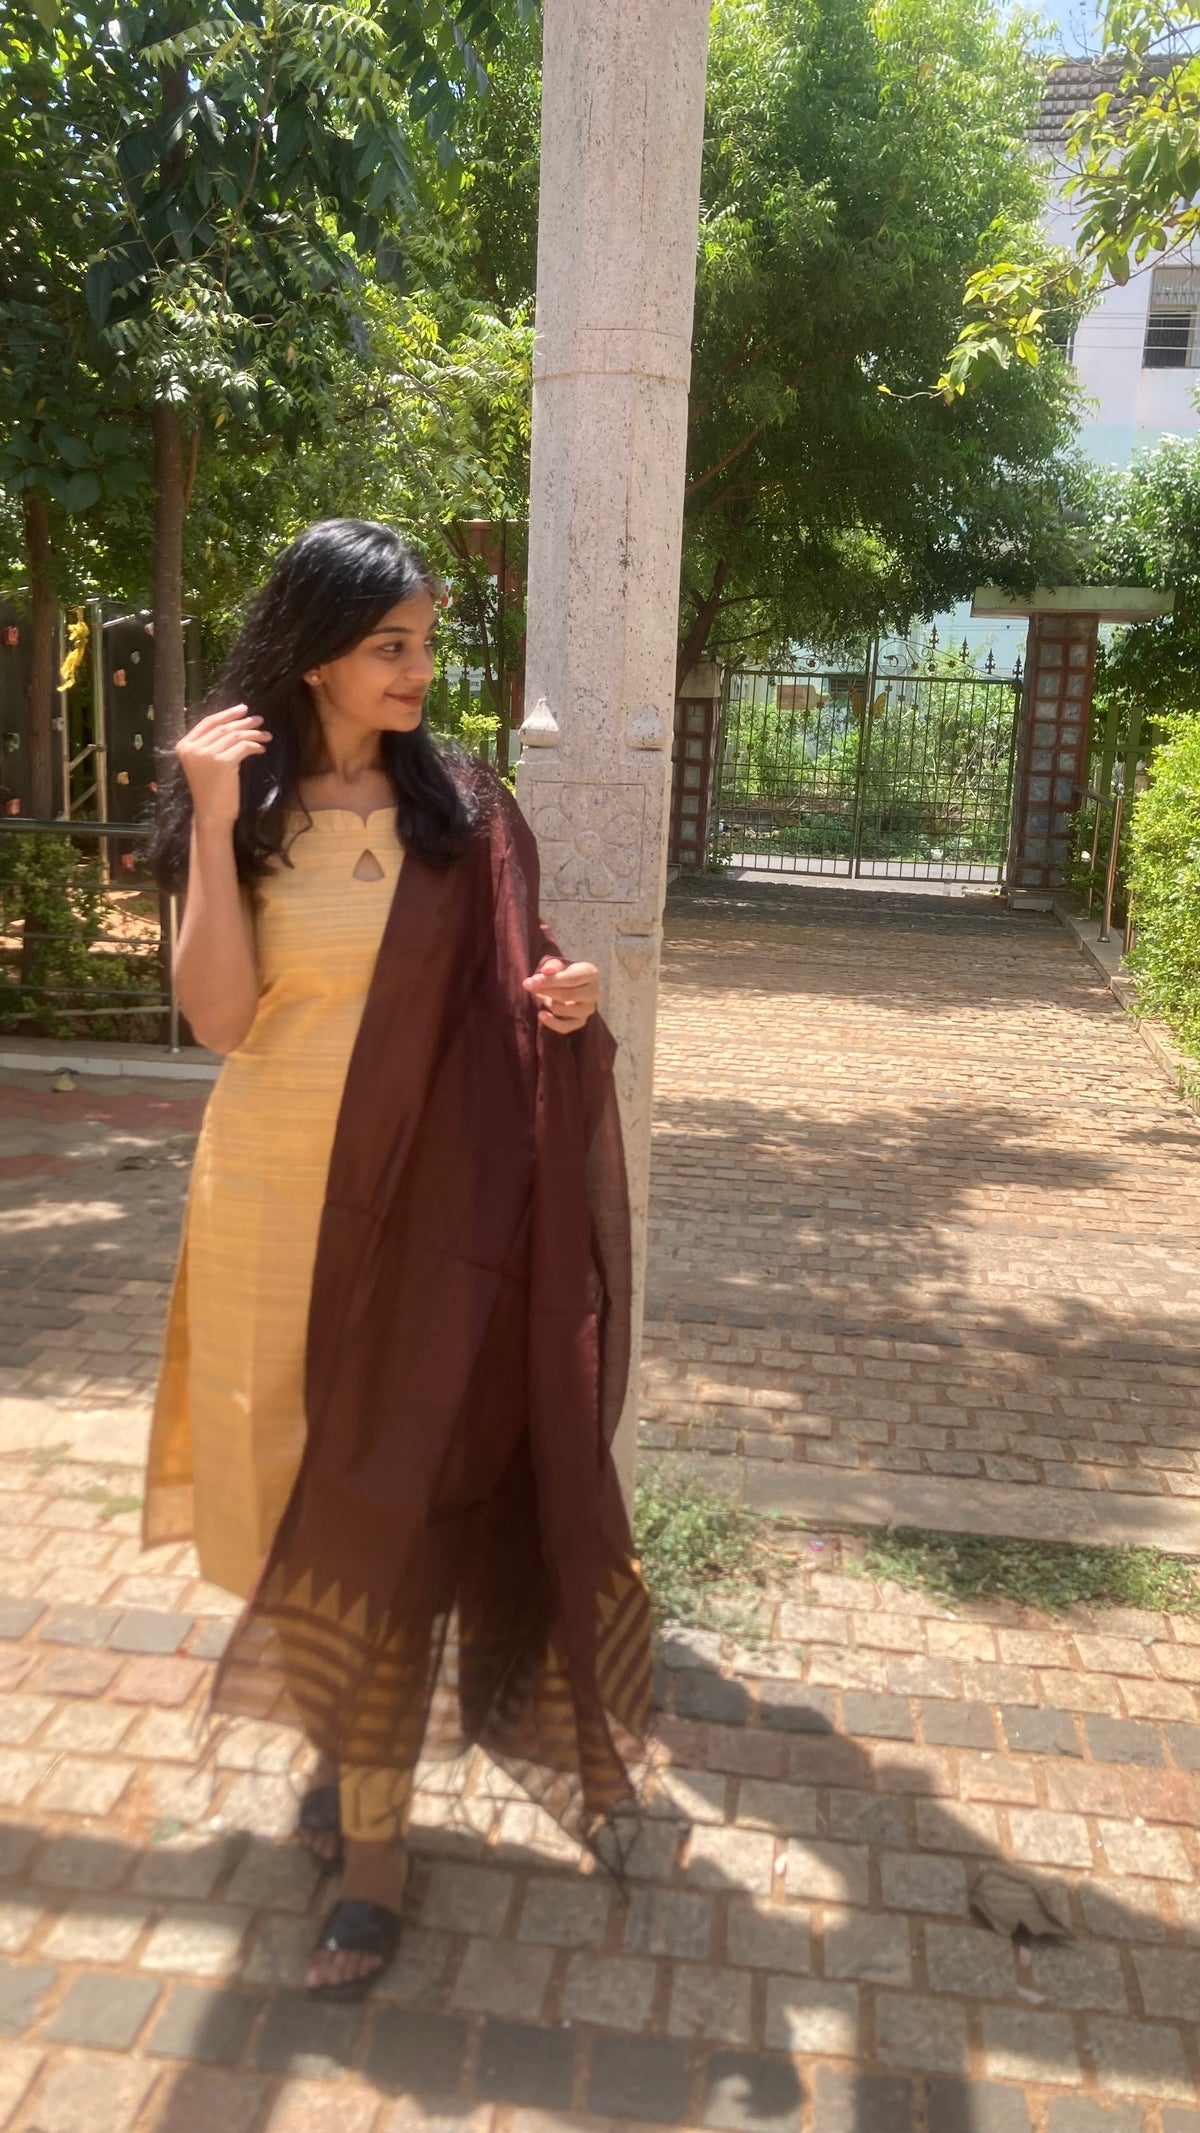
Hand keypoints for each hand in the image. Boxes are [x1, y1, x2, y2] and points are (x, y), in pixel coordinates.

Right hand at [176, 704, 269, 829]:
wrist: (211, 814)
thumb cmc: (209, 791)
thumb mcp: (203, 764)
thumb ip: (209, 745)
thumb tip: (233, 726)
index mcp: (184, 746)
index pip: (208, 722)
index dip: (227, 714)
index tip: (243, 710)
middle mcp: (193, 748)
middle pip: (223, 727)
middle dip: (243, 722)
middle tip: (259, 720)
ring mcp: (206, 754)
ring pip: (234, 735)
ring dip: (253, 733)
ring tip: (266, 735)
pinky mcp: (222, 762)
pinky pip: (243, 747)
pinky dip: (254, 746)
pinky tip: (261, 749)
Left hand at [522, 956, 598, 1033]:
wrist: (574, 985)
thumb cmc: (565, 972)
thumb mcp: (560, 965)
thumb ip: (553, 965)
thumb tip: (546, 971)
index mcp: (591, 973)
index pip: (570, 979)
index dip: (549, 981)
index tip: (531, 981)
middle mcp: (594, 992)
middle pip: (567, 995)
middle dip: (545, 991)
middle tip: (528, 986)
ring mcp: (588, 1009)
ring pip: (562, 1010)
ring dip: (548, 1002)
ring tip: (544, 995)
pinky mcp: (581, 1022)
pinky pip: (565, 1027)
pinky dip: (551, 1022)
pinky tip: (541, 1014)